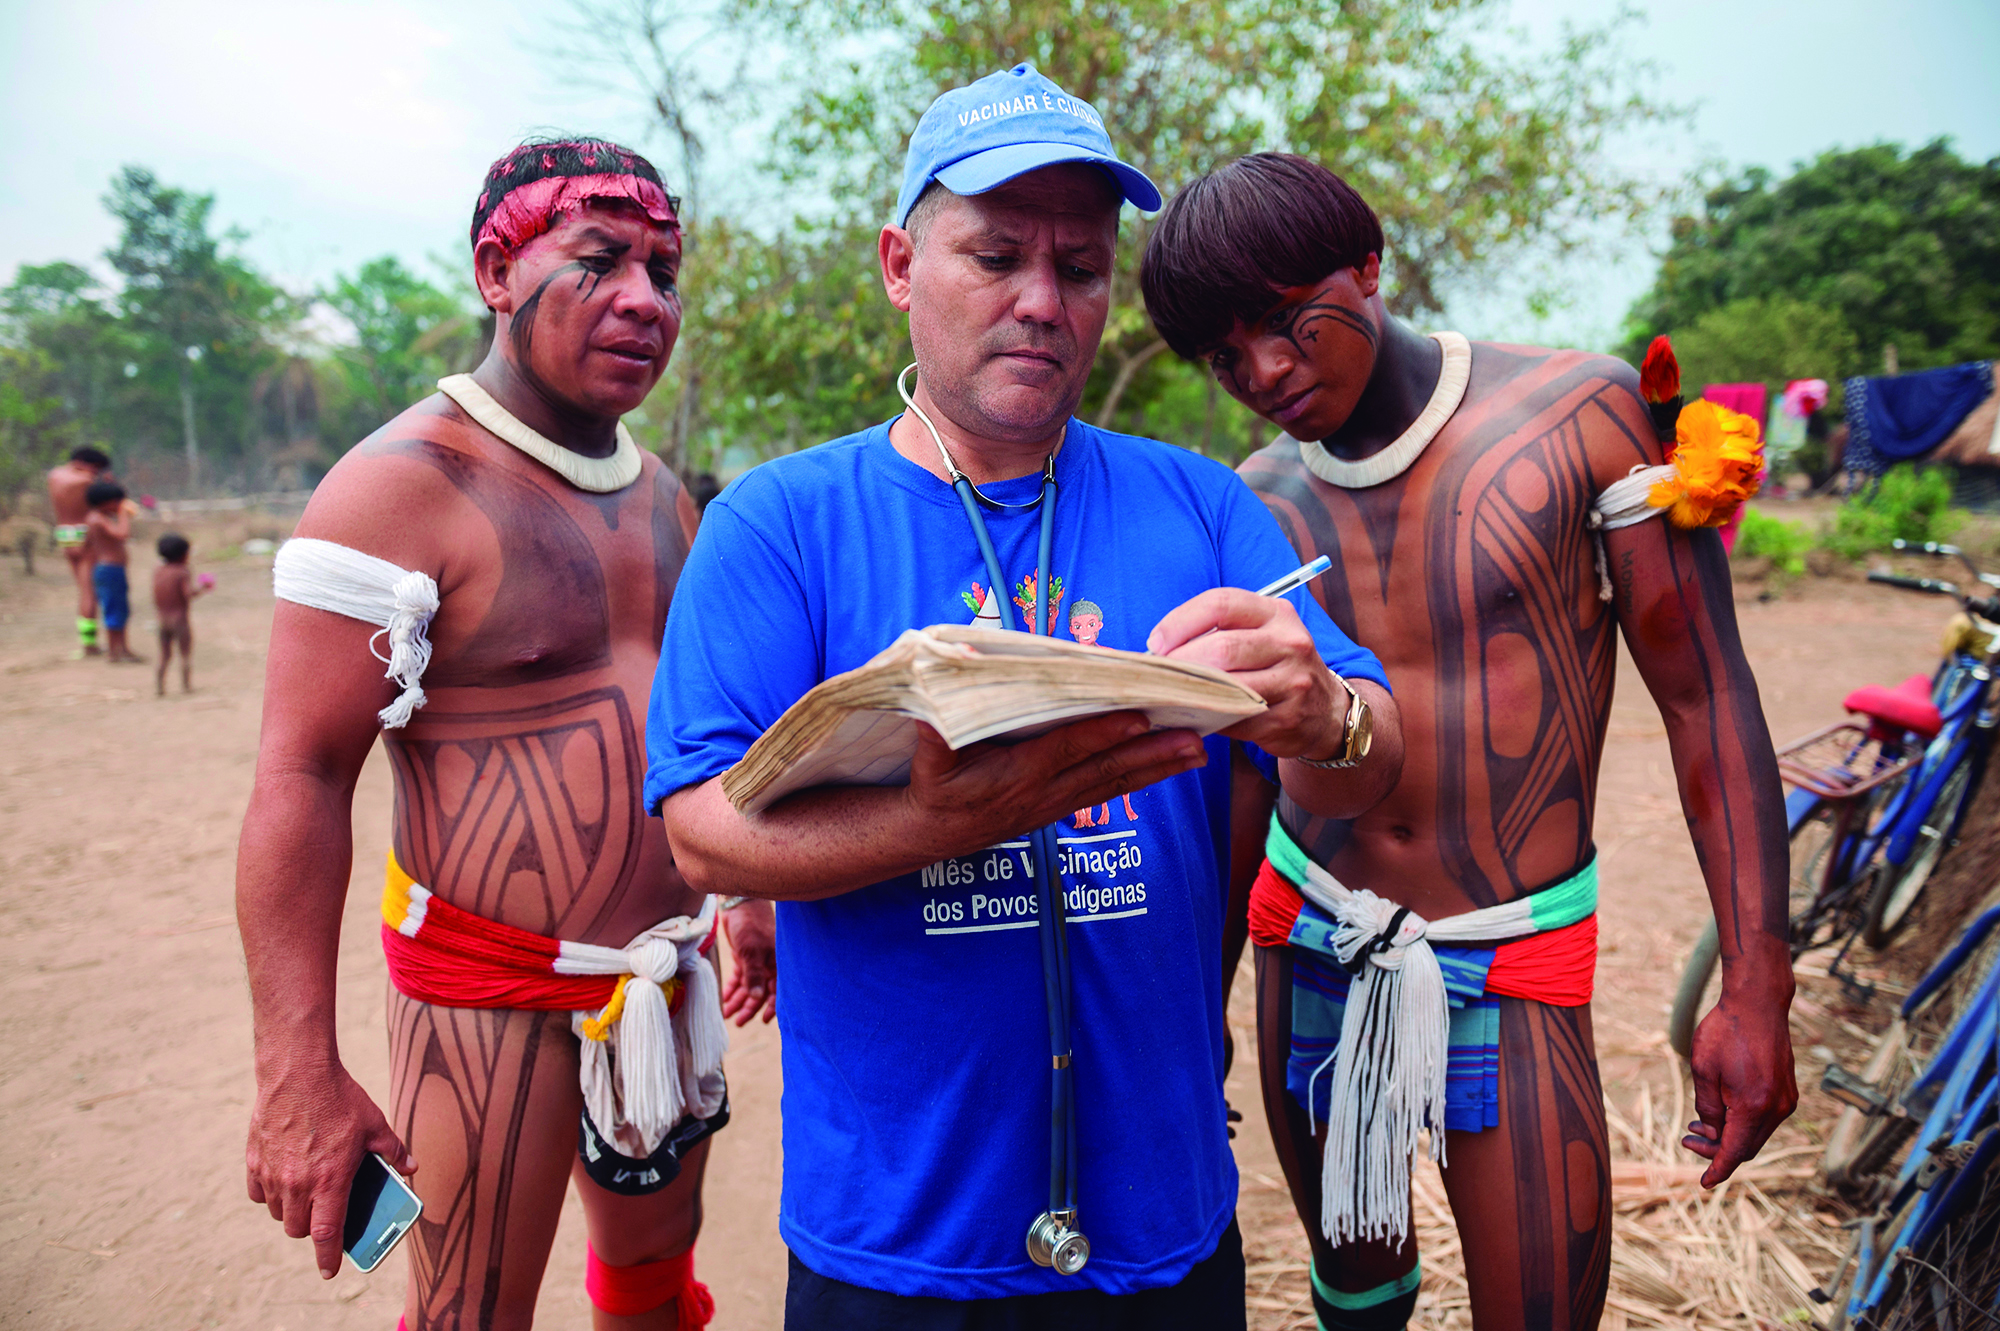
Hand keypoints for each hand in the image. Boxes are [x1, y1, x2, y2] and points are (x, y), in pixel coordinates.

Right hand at [245, 1061, 413, 1278]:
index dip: (329, 1258)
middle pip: (299, 1229)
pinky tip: (283, 1180)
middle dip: (312, 1231)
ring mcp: (272, 1174)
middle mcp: (297, 1184)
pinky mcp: (254, 1160)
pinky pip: (258, 1193)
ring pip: (278, 1214)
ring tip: (307, 1195)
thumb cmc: (340, 1098)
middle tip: (325, 1217)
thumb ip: (394, 1150)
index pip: (327, 1235)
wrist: (298, 1071)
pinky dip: (269, 1194)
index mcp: (330, 1180)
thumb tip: (411, 1166)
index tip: (330, 1272)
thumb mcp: (376, 1125)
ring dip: (292, 1212)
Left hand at [720, 898, 776, 1025]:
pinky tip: (725, 1000)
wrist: (739, 902)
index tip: (765, 1020)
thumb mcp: (751, 951)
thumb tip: (758, 997)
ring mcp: (756, 961)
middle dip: (750, 1008)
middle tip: (739, 1022)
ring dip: (739, 1001)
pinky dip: (733, 989)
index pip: (777, 990)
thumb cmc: (751, 924)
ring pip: (749, 987)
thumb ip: (754, 975)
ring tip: (728, 1014)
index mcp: (777, 963)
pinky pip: (740, 978)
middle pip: (761, 992)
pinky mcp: (744, 957)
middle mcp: (768, 964)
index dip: (773, 1006)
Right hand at [904, 711, 1206, 850]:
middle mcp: (1045, 792)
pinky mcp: (1061, 807)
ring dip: (1158, 767)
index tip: (1138, 718)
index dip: (1102, 734)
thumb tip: (938, 709)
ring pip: (1115, 781)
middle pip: (1107, 769)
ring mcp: (1057, 803)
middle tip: (1194, 739)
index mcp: (1016, 775)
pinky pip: (1109, 789)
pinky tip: (1169, 764)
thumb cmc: (932, 789)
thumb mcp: (926, 763)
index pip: (1067, 750)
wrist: (931, 835)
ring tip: (1197, 752)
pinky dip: (1142, 775)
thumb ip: (934, 736)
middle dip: (1151, 754)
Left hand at [1147, 589, 1340, 758]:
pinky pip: (1236, 719)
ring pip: (1229, 686)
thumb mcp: (1260, 634)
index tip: (1156, 642)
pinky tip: (1193, 717)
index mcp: (1276, 613)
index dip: (1181, 621)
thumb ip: (1219, 631)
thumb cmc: (1276, 665)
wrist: (1325, 709)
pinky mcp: (1288, 718)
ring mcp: (1293, 682)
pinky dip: (1209, 719)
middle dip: (1181, 662)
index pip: (1222, 603)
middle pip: (1222, 647)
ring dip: (1191, 692)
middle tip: (1157, 675)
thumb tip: (1159, 648)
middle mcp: (1290, 642)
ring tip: (1168, 695)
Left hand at [1682, 980, 1797, 1186]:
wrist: (1758, 1003)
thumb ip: (1707, 1108)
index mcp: (1754, 1106)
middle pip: (1746, 1146)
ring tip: (1697, 1126)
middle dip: (1717, 1149)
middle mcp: (1777, 1108)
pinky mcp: (1787, 1091)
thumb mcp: (1704, 1070)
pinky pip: (1764, 1119)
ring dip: (1729, 1135)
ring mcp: (1786, 1100)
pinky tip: (1720, 1112)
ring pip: (1756, 1134)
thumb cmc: (1725, 1031)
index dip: (1718, 1169)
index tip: (1704, 1183)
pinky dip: (1743, 1122)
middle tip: (1687, 1139)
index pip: (1735, 1152)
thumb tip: (1712, 1134)